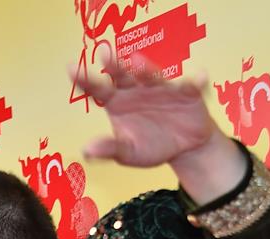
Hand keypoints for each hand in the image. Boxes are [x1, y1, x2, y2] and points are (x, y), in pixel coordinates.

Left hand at [75, 52, 243, 202]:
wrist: (183, 147)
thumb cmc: (150, 146)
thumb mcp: (128, 152)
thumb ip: (110, 149)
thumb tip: (87, 151)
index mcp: (118, 103)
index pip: (99, 90)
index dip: (86, 81)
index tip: (71, 69)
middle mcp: (137, 90)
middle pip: (124, 77)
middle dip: (115, 67)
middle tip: (105, 55)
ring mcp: (162, 89)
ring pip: (153, 77)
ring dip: (147, 70)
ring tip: (138, 63)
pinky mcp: (187, 93)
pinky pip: (191, 86)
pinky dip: (195, 82)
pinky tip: (198, 78)